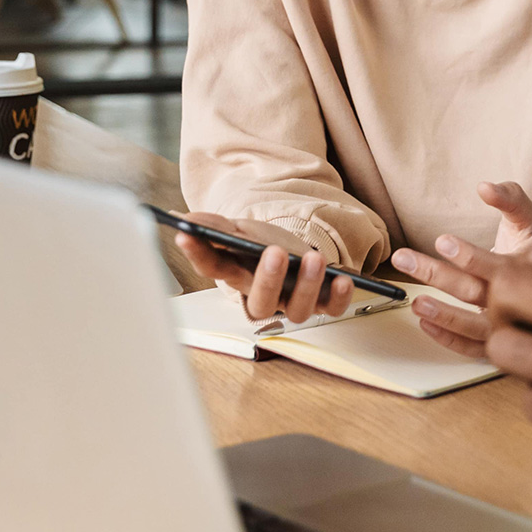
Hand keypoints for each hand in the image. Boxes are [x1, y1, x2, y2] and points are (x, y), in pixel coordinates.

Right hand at [172, 212, 353, 323]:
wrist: (295, 254)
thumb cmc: (263, 246)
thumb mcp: (240, 230)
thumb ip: (215, 227)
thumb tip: (186, 222)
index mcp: (237, 275)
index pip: (212, 268)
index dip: (198, 254)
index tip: (186, 237)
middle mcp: (264, 296)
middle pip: (261, 301)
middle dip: (268, 279)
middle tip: (273, 253)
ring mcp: (293, 302)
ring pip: (297, 310)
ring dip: (307, 286)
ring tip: (314, 259)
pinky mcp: (322, 303)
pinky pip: (332, 309)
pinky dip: (340, 297)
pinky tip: (345, 279)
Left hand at [390, 182, 531, 358]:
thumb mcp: (530, 216)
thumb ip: (510, 199)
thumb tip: (485, 188)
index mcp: (531, 269)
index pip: (497, 266)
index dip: (469, 255)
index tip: (442, 240)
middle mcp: (523, 302)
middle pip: (476, 293)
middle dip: (437, 275)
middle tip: (404, 258)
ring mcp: (513, 328)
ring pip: (475, 327)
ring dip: (443, 314)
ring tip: (415, 301)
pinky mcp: (503, 344)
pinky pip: (474, 350)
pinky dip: (449, 340)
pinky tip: (425, 324)